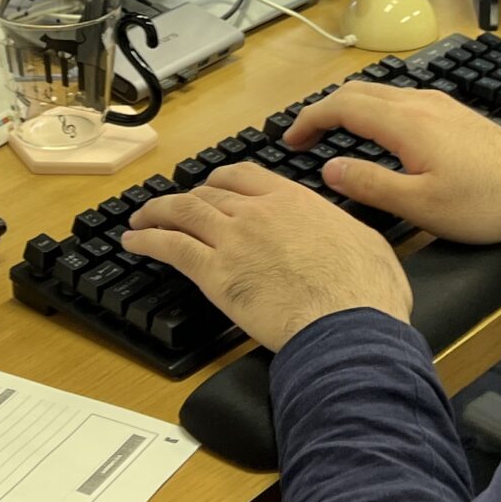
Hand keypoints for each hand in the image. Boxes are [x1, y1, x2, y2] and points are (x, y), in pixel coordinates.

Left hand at [123, 164, 410, 351]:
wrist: (346, 324)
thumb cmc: (365, 293)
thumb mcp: (366, 242)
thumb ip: (344, 230)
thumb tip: (347, 234)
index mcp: (294, 201)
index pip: (245, 176)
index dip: (221, 179)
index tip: (212, 186)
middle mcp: (258, 212)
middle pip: (210, 193)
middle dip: (189, 197)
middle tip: (175, 206)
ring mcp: (233, 240)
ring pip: (183, 212)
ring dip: (156, 212)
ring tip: (140, 219)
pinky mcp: (215, 273)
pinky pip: (170, 247)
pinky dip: (147, 240)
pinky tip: (134, 242)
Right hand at [281, 82, 500, 248]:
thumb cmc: (486, 202)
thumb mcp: (420, 205)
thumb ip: (370, 184)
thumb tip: (329, 169)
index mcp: (406, 122)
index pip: (342, 105)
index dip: (309, 119)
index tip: (289, 140)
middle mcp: (421, 103)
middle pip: (358, 91)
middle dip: (324, 110)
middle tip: (302, 137)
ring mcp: (440, 104)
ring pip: (381, 93)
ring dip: (350, 108)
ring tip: (332, 134)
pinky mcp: (455, 113)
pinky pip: (402, 100)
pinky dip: (375, 111)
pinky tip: (378, 135)